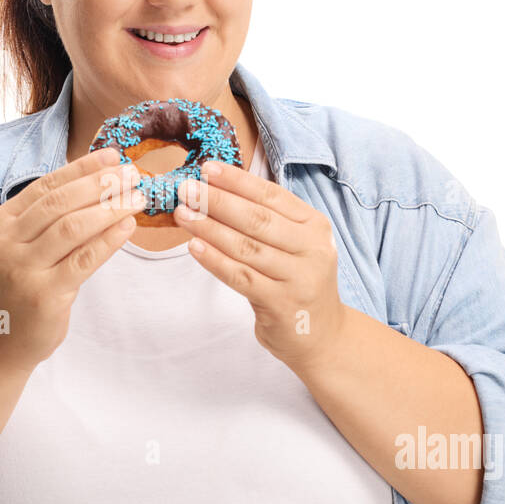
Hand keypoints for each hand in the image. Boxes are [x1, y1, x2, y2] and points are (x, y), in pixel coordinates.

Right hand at [0, 147, 144, 371]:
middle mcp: (6, 244)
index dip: (81, 169)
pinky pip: (83, 260)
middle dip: (100, 185)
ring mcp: (23, 270)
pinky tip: (128, 226)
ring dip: (109, 208)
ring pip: (72, 228)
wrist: (4, 339)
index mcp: (1, 223)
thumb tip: (101, 180)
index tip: (113, 157)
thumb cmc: (23, 285)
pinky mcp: (44, 295)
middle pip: (59, 203)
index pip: (46, 186)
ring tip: (137, 198)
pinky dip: (109, 240)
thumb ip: (50, 218)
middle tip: (132, 175)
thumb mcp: (24, 246)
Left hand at [173, 158, 346, 371]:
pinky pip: (240, 277)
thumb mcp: (296, 245)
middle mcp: (312, 249)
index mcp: (315, 225)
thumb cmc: (298, 282)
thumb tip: (217, 190)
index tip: (207, 168)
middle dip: (217, 201)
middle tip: (186, 189)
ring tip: (183, 214)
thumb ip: (268, 220)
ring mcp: (298, 278)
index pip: (272, 196)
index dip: (238, 181)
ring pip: (246, 247)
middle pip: (257, 219)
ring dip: (210, 228)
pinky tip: (194, 246)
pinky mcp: (281, 303)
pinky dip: (215, 260)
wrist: (321, 335)